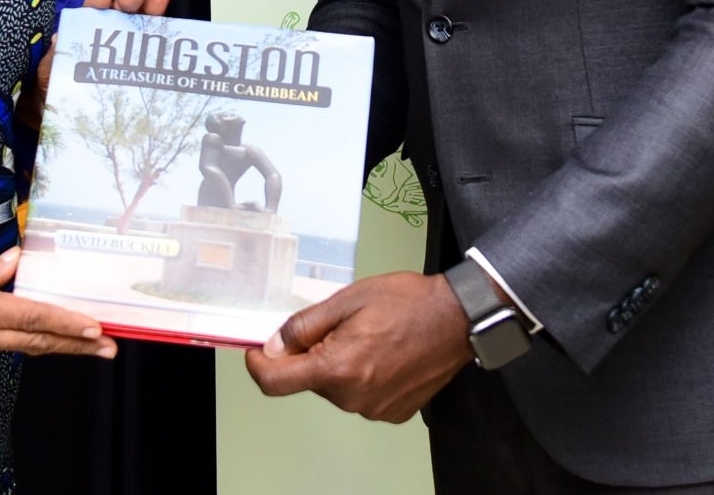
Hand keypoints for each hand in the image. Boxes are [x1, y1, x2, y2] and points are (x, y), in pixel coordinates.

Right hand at [0, 246, 117, 363]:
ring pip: (13, 346)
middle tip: (108, 349)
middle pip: (34, 344)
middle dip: (75, 346)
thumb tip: (17, 264)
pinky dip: (12, 337)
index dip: (70, 324)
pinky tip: (22, 328)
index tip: (99, 330)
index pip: (35, 319)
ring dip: (45, 342)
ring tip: (76, 339)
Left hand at [22, 0, 174, 134]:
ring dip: (152, 9)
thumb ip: (53, 60)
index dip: (97, 4)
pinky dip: (166, 42)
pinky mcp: (143, 74)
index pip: (91, 17)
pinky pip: (155, 56)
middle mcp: (108, 42)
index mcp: (84, 37)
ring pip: (142, 29)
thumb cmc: (56, 92)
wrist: (65, 122)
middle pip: (121, 16)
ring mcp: (128, 56)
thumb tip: (59, 41)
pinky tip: (175, 30)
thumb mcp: (48, 75)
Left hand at [244, 271, 471, 422]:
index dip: (257, 365)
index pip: (275, 382)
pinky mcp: (392, 413)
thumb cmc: (407, 302)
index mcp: (337, 369)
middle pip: (308, 381)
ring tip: (369, 335)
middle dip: (311, 354)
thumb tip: (273, 345)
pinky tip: (383, 353)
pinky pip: (360, 396)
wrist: (457, 319)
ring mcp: (374, 410)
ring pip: (335, 388)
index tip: (256, 350)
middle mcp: (352, 398)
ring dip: (338, 364)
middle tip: (339, 325)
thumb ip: (304, 325)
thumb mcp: (346, 300)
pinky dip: (362, 376)